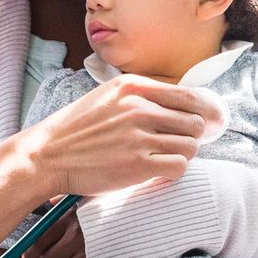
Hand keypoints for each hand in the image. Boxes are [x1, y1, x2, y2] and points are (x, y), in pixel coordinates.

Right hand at [24, 76, 222, 196]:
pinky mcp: (136, 164)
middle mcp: (139, 107)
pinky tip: (159, 170)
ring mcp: (138, 136)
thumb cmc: (77, 129)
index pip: (189, 95)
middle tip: (179, 144)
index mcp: (133, 86)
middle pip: (195, 122)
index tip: (211, 120)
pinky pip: (179, 166)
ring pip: (190, 146)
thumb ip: (142, 96)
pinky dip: (174, 170)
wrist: (46, 155)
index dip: (205, 110)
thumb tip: (183, 104)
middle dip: (192, 135)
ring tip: (164, 158)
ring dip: (183, 154)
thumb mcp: (108, 97)